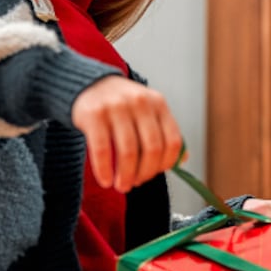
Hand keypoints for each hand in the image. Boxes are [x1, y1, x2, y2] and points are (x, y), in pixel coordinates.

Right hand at [71, 76, 182, 191]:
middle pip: (152, 148)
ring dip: (126, 176)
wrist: (89, 84)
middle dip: (145, 173)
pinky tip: (105, 181)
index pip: (173, 141)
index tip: (155, 174)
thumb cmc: (122, 106)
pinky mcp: (94, 114)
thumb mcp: (147, 111)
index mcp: (158, 104)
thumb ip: (163, 133)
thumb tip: (182, 161)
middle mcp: (140, 102)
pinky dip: (104, 170)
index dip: (166, 164)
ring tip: (121, 186)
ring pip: (129, 152)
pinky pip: (102, 150)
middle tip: (136, 184)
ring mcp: (117, 107)